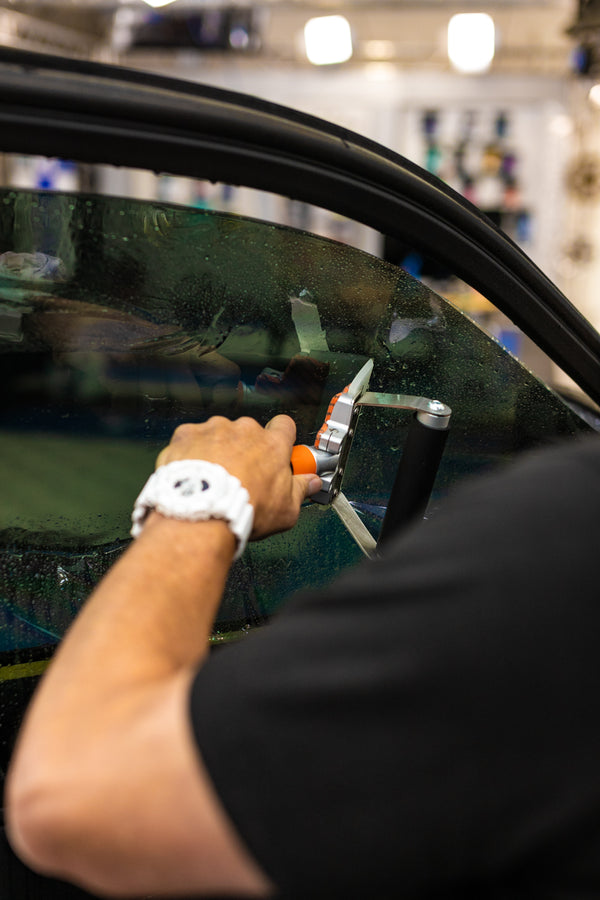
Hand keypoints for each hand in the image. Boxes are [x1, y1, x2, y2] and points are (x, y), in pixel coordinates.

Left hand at [155, 415, 321, 538]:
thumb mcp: (286, 509)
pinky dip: (193, 452)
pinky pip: (192, 439)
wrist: (202, 509)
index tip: (278, 451)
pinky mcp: (188, 434)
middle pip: (249, 433)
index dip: (282, 437)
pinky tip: (195, 473)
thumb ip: (301, 490)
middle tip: (241, 475)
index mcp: (272, 445)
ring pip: (220, 435)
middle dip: (245, 450)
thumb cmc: (243, 508)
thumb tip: (312, 483)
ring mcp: (215, 429)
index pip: (285, 426)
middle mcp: (245, 430)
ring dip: (218, 450)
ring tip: (214, 478)